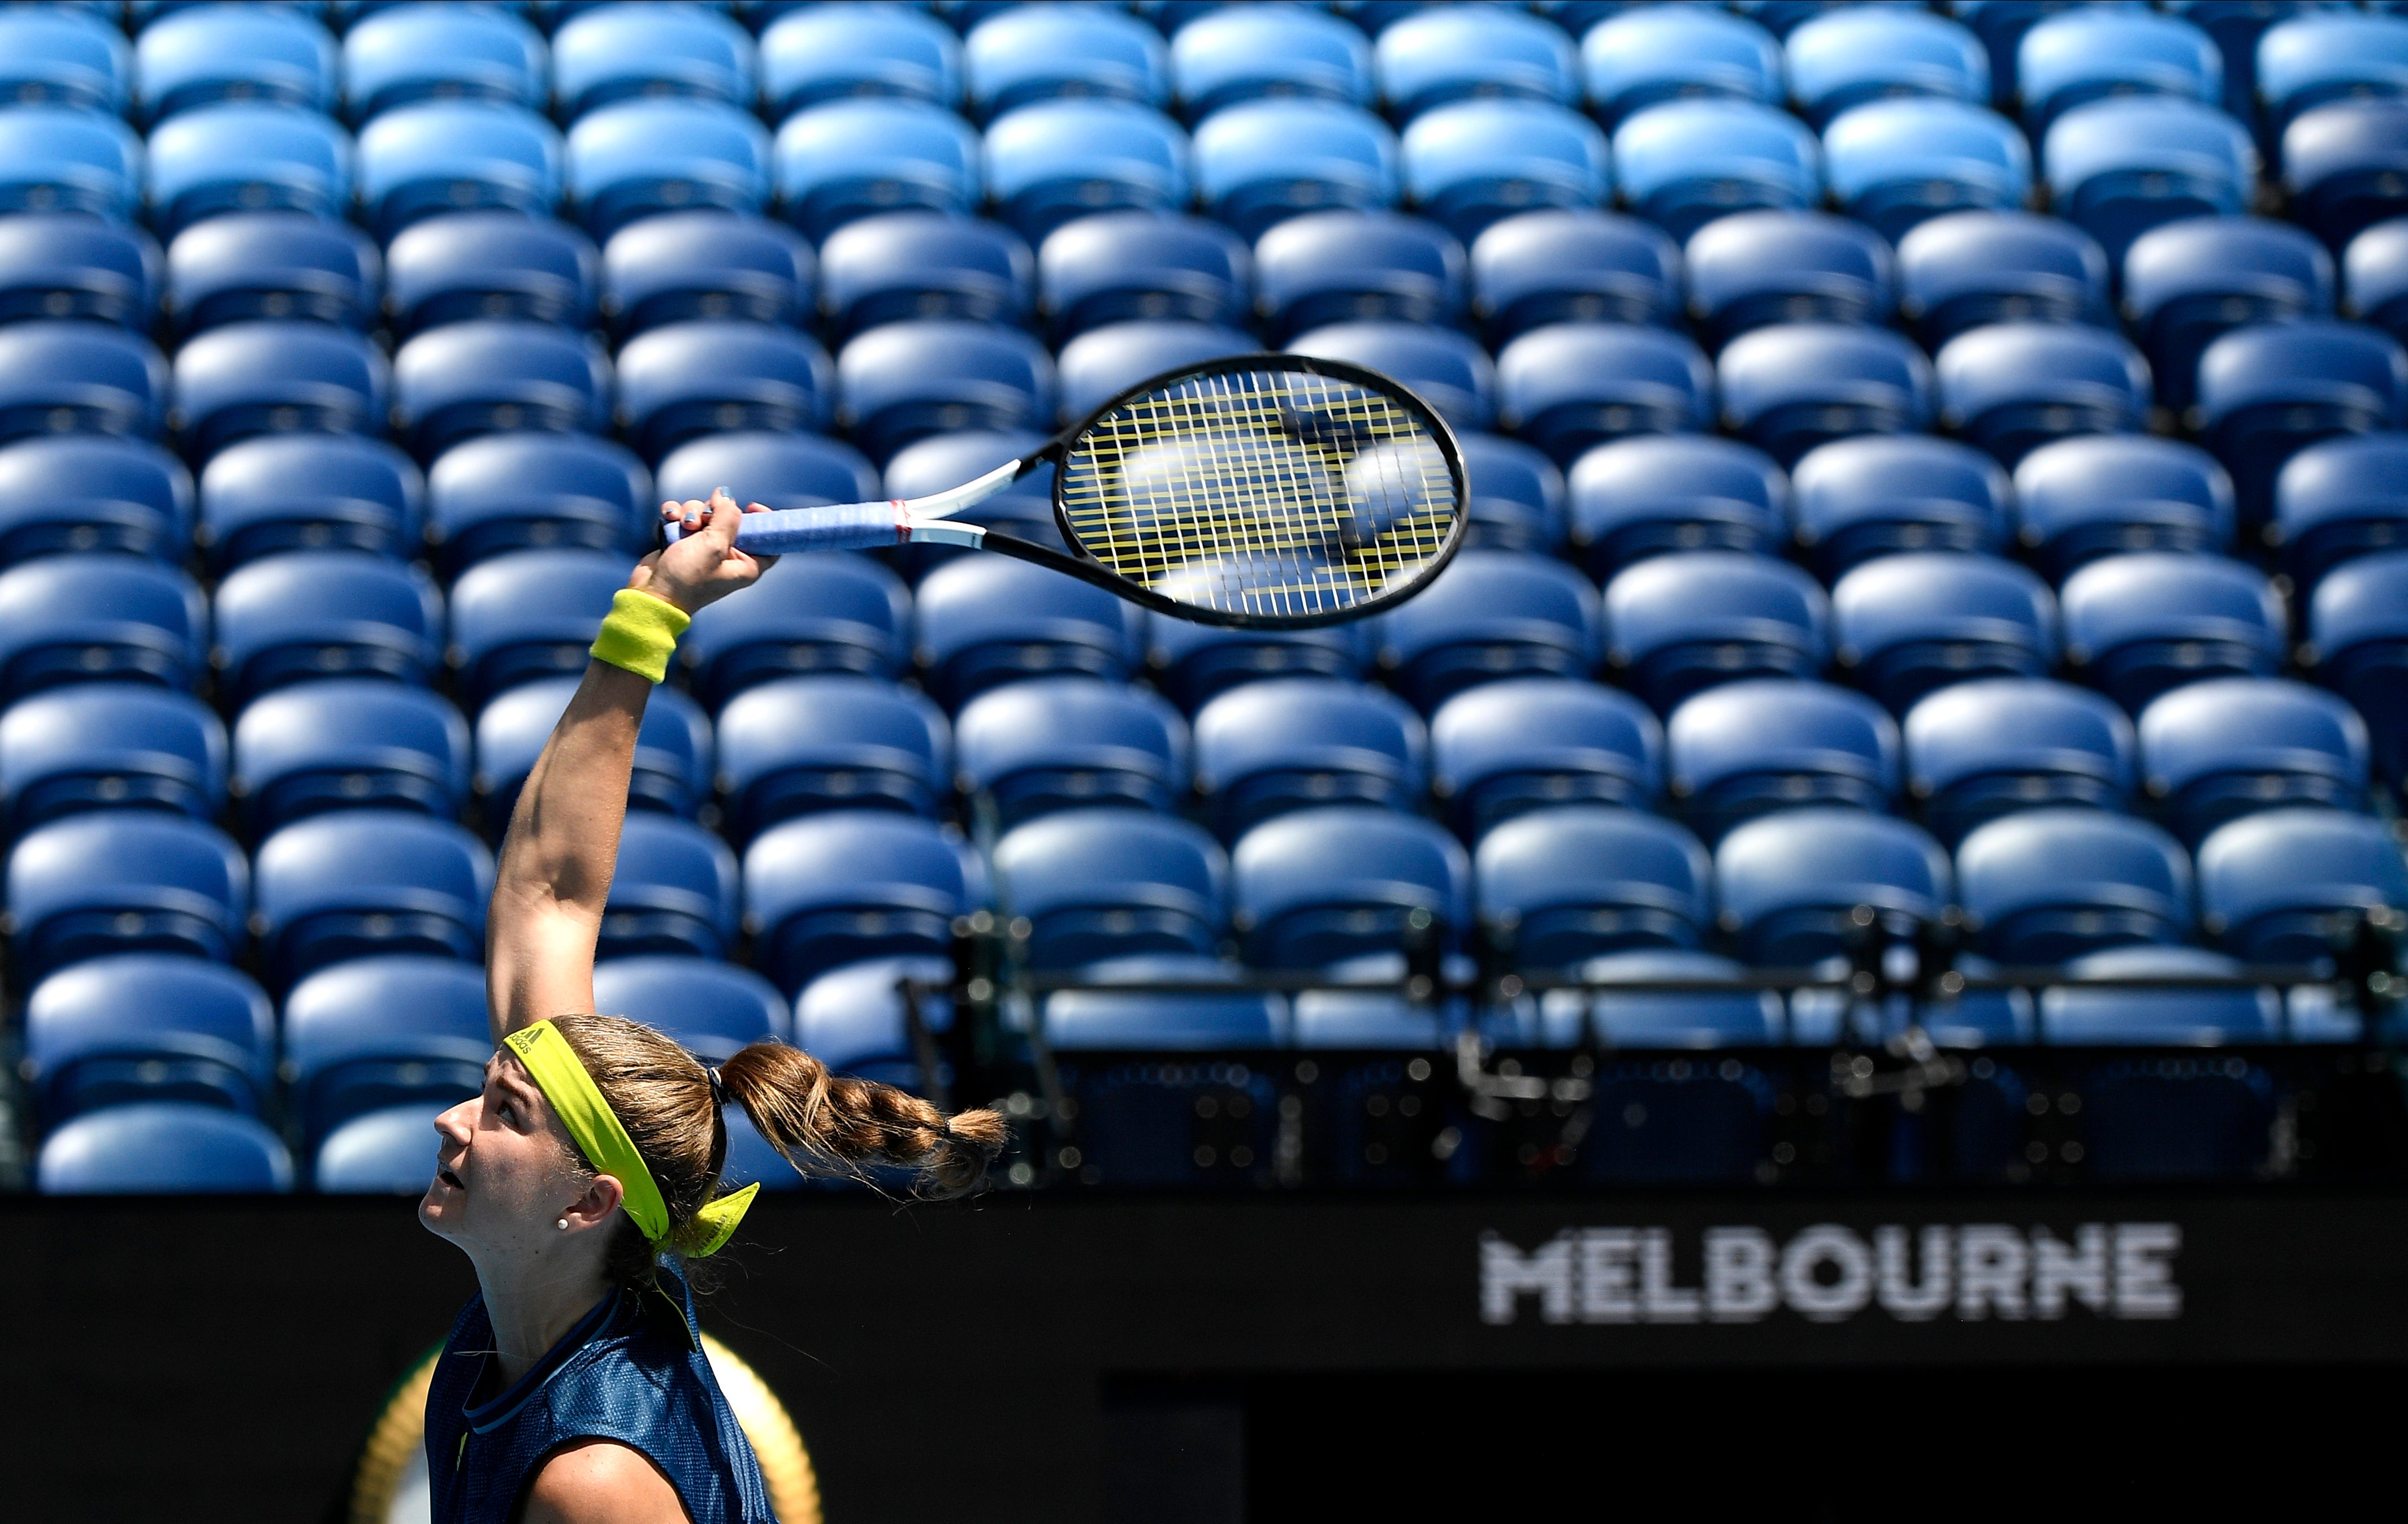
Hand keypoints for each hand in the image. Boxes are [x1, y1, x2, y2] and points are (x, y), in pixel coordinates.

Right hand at [627, 488, 772, 616]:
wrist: (652, 594)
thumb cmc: (688, 579)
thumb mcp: (714, 546)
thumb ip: (726, 517)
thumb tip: (727, 496)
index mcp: (746, 564)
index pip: (767, 539)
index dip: (764, 520)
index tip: (751, 506)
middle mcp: (728, 555)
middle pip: (732, 518)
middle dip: (715, 512)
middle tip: (704, 520)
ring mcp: (704, 547)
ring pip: (705, 513)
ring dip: (692, 512)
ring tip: (683, 526)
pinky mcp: (683, 541)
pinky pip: (684, 516)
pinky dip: (676, 514)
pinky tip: (670, 519)